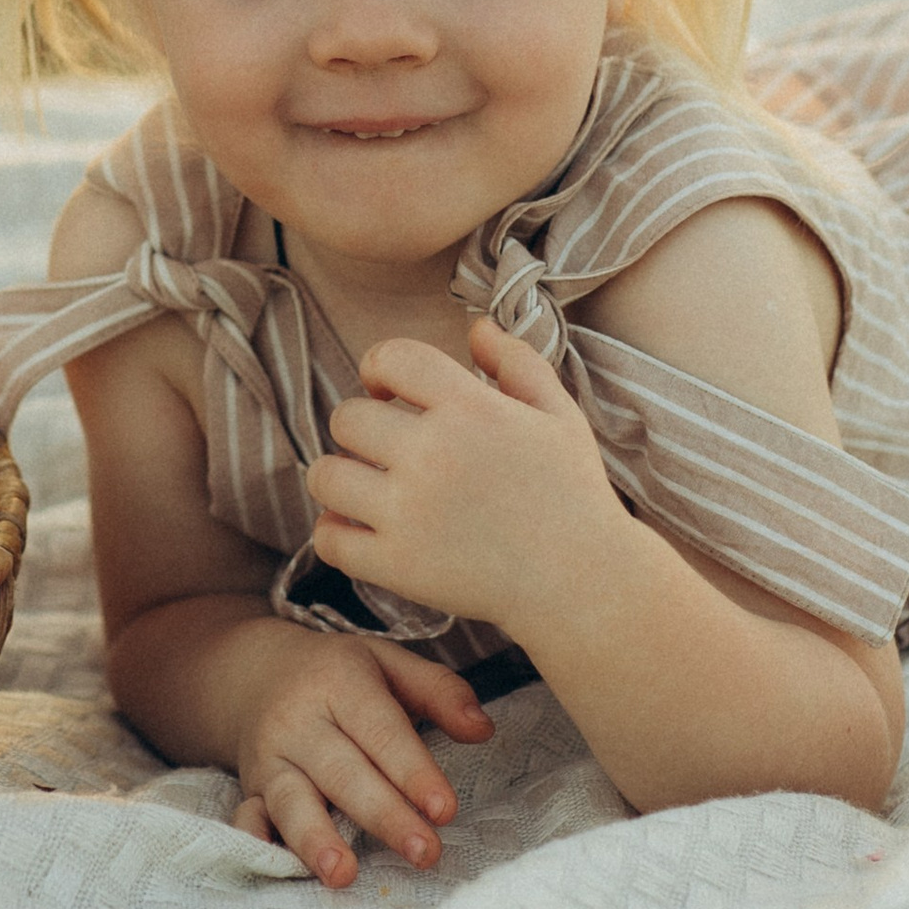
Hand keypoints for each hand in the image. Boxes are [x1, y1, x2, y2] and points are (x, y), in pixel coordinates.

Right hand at [229, 627, 491, 888]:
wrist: (252, 672)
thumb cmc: (337, 675)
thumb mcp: (387, 661)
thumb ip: (439, 690)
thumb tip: (483, 730)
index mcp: (339, 682)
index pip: (381, 731)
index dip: (413, 772)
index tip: (445, 810)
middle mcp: (299, 721)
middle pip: (343, 773)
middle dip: (384, 816)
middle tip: (425, 852)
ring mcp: (269, 758)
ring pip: (291, 800)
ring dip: (315, 839)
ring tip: (342, 874)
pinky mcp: (249, 789)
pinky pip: (247, 819)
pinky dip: (257, 844)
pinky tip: (279, 869)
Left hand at [308, 318, 624, 635]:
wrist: (582, 581)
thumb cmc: (573, 494)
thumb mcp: (559, 414)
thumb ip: (517, 362)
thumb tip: (476, 326)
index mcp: (471, 408)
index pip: (390, 357)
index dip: (378, 367)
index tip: (387, 390)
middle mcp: (433, 454)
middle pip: (346, 418)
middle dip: (360, 426)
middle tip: (383, 447)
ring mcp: (410, 513)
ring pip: (325, 476)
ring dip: (339, 476)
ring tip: (364, 487)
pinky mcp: (398, 566)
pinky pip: (328, 539)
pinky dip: (334, 532)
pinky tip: (359, 529)